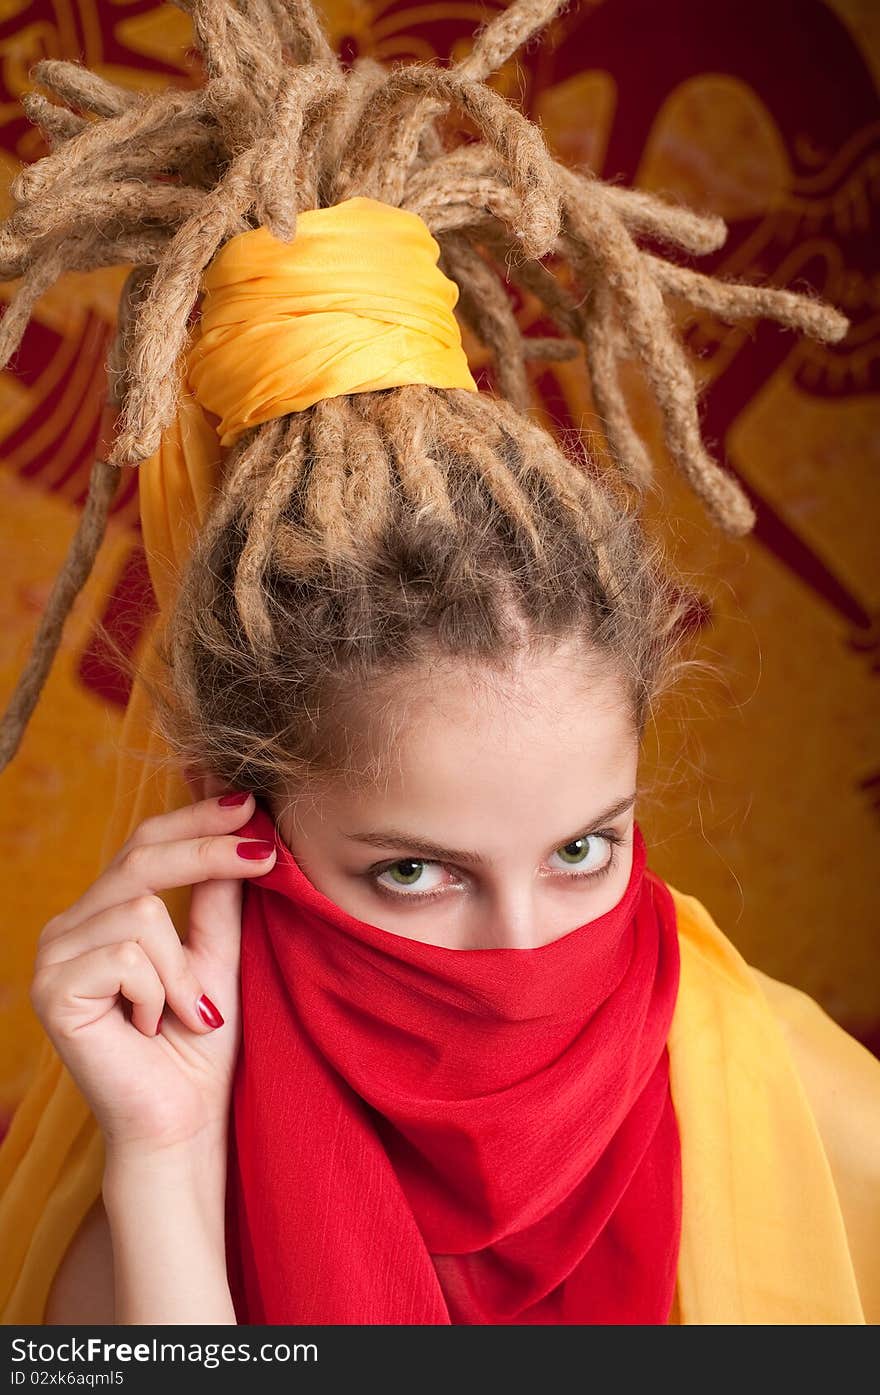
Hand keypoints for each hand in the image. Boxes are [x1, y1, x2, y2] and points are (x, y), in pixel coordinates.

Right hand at [29, 771, 275, 1159]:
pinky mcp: (51, 992)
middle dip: (210, 852)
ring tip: (188, 1012)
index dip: (197, 816)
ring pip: (142, 911)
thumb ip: (217, 895)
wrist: (180, 1123)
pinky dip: (158, 993)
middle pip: (142, 857)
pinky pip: (126, 957)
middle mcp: (69, 925)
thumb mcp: (217, 954)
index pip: (144, 841)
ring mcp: (53, 956)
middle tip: (266, 859)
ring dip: (184, 969)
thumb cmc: (200, 1045)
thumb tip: (240, 820)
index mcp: (103, 911)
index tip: (251, 802)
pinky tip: (152, 1028)